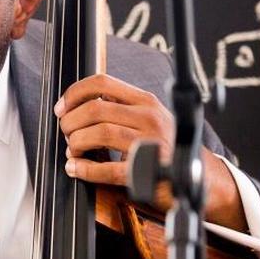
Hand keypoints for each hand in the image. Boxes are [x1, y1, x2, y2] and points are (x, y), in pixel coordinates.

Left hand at [55, 73, 245, 229]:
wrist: (198, 176)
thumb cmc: (163, 146)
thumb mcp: (146, 117)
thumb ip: (118, 108)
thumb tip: (78, 104)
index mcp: (145, 101)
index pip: (102, 82)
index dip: (74, 93)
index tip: (61, 108)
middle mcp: (149, 117)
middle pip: (94, 109)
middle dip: (70, 122)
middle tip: (66, 134)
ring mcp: (150, 143)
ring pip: (99, 133)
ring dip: (76, 143)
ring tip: (73, 150)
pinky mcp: (147, 171)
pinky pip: (107, 168)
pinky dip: (84, 169)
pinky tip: (75, 168)